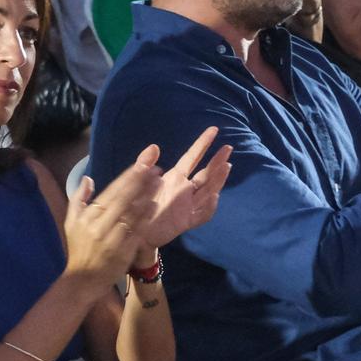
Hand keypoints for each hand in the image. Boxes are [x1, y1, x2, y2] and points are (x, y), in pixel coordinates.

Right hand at [63, 152, 162, 291]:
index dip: (128, 177)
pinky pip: (136, 230)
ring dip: (146, 196)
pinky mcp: (122, 251)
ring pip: (131, 212)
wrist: (82, 279)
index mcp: (89, 214)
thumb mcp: (71, 222)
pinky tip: (154, 206)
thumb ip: (79, 198)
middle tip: (156, 168)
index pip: (111, 190)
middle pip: (123, 198)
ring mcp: (111, 238)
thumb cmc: (78, 248)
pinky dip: (145, 217)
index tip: (143, 164)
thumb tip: (88, 178)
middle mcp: (99, 224)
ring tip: (159, 182)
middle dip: (140, 182)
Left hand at [136, 126, 231, 248]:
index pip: (192, 157)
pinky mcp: (185, 222)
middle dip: (217, 161)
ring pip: (208, 191)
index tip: (214, 130)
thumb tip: (155, 146)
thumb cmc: (134, 203)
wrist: (132, 230)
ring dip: (218, 179)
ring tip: (227, 165)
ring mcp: (187, 206)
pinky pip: (202, 214)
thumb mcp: (137, 180)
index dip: (202, 143)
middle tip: (228, 147)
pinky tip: (214, 196)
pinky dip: (209, 207)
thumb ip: (144, 164)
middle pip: (205, 173)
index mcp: (174, 177)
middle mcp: (184, 190)